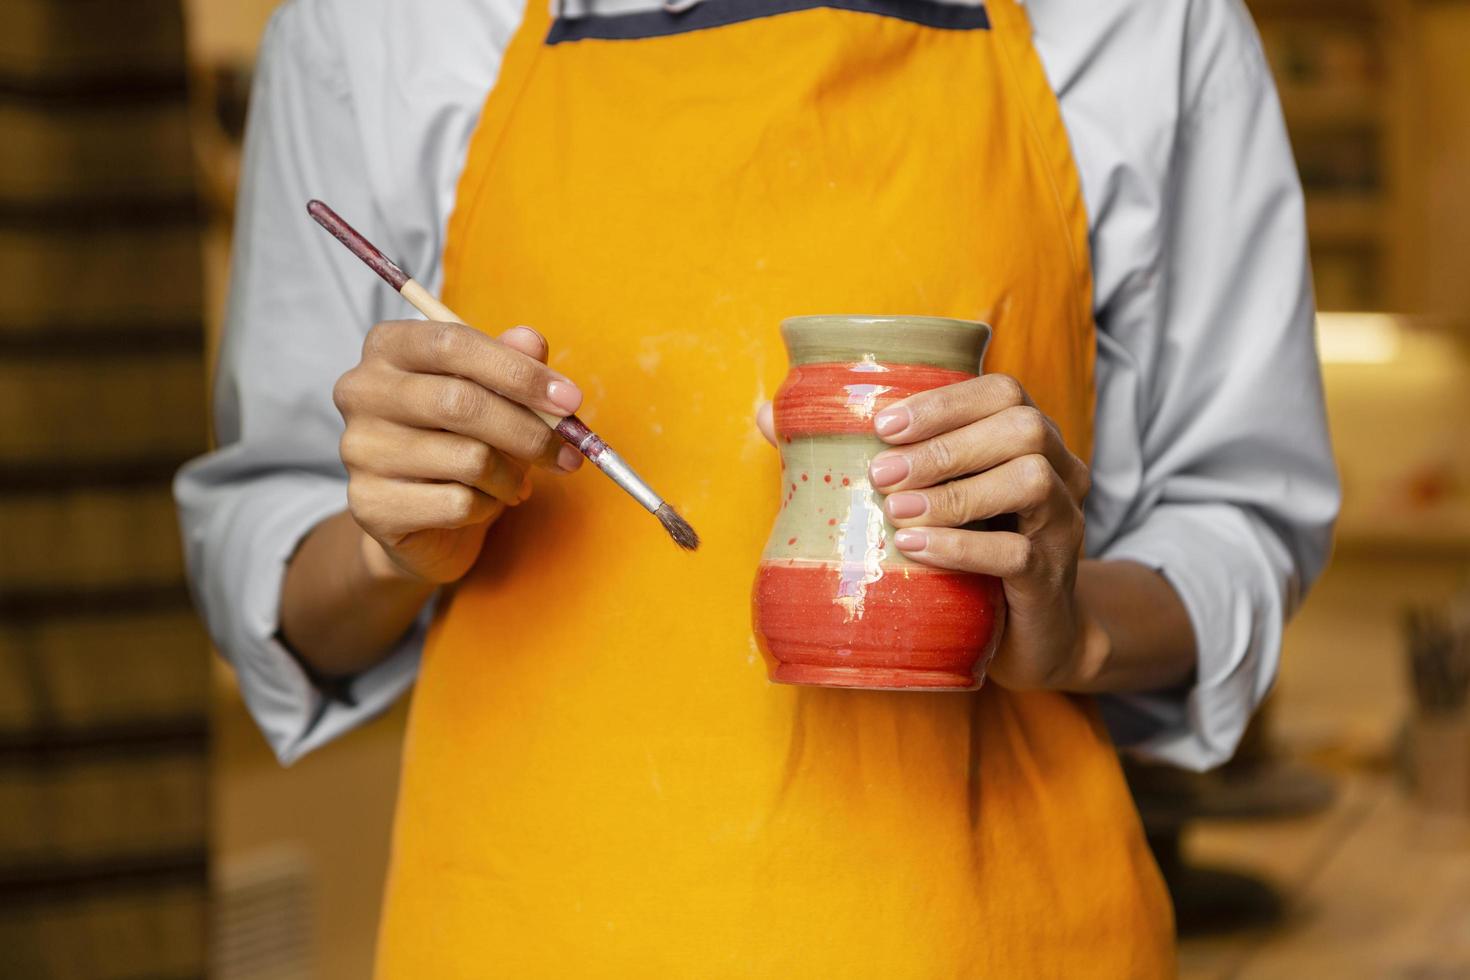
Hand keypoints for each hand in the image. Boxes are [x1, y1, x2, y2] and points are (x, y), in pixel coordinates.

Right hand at [332, 320, 584, 584]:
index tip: (570, 400)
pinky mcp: (369, 504)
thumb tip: (531, 341)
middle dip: (529, 430)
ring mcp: (359, 449)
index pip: (453, 343)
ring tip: (515, 481)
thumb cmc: (458, 439)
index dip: (519, 371)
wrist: (419, 517)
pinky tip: (482, 503)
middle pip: (460, 402)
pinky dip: (488, 506)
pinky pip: (457, 503)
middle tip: (569, 451)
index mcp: (388, 347)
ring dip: (511, 475)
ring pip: (467, 458)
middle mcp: (361, 391)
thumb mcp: (490, 393)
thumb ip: (511, 363)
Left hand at [865, 374, 1093, 688]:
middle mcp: (1057, 471)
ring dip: (954, 492)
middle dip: (944, 446)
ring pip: (1029, 481)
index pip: (1001, 392)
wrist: (1027, 636)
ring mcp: (1062, 525)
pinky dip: (962, 546)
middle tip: (880, 474)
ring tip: (896, 511)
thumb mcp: (920, 497)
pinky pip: (1019, 553)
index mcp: (1025, 439)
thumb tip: (767, 416)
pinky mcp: (1052, 578)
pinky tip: (916, 548)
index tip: (883, 426)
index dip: (944, 403)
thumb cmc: (962, 550)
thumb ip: (851, 455)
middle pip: (1022, 428)